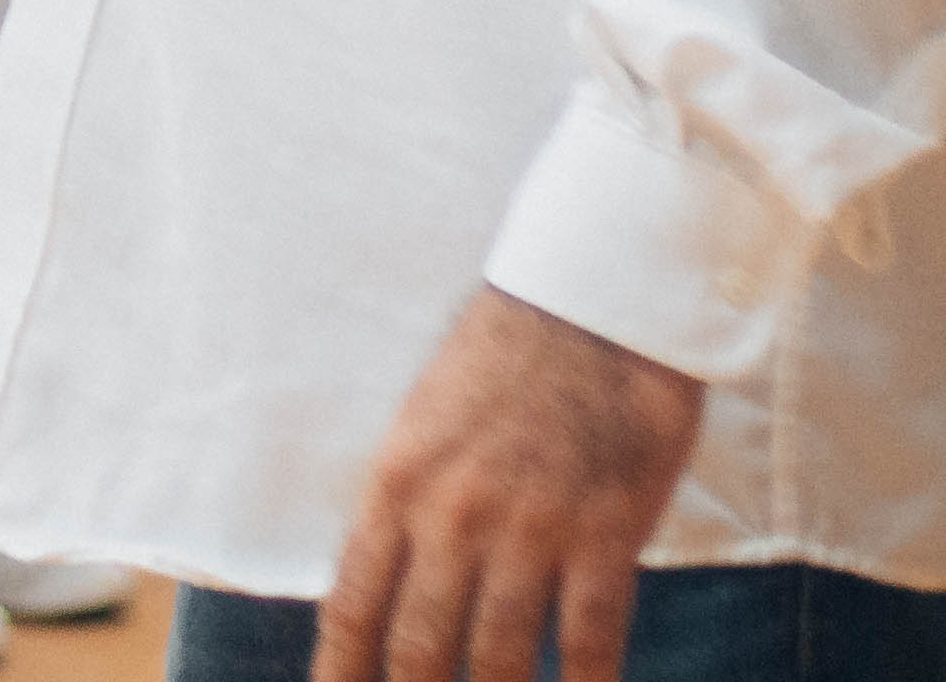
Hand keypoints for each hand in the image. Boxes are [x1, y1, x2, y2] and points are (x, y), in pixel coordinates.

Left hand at [317, 288, 705, 681]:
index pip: (352, 605)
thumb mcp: (421, 422)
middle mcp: (452, 515)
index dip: (341, 673)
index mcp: (395, 483)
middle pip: (418, 646)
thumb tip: (389, 583)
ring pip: (498, 654)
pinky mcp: (604, 531)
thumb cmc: (502, 356)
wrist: (589, 300)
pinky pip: (589, 637)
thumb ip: (406, 503)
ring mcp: (530, 527)